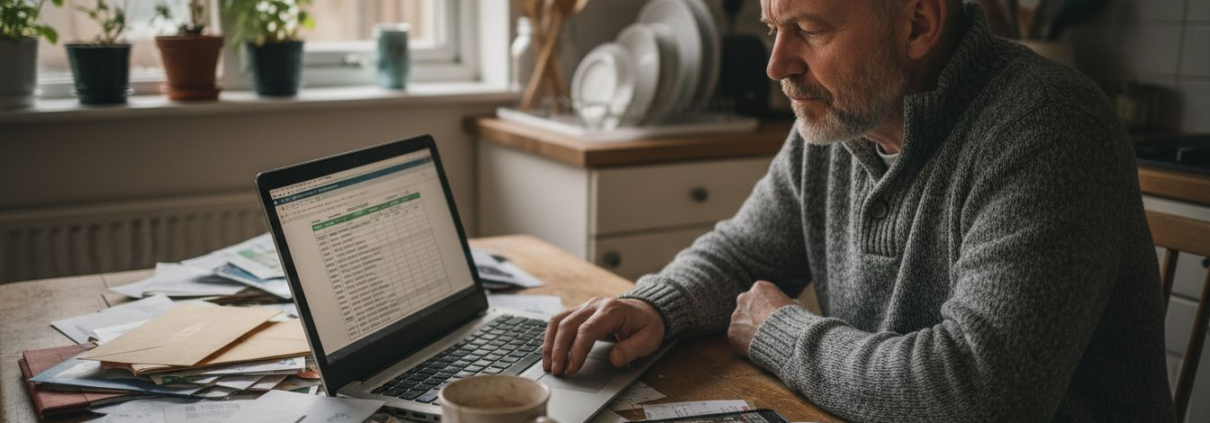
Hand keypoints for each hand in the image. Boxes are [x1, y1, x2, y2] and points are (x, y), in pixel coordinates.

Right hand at [543, 297, 664, 375]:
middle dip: (558, 349)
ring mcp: (585, 306)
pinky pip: (559, 321)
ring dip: (550, 343)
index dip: (577, 349)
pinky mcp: (579, 312)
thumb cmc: (646, 324)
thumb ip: (632, 349)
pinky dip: (550, 337)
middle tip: (557, 371)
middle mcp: (595, 305)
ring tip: (548, 365)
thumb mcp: (649, 339)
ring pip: (559, 321)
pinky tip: (549, 353)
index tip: (572, 368)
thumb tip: (614, 358)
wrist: (646, 309)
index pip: (588, 329)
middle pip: (568, 324)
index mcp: (612, 310)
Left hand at [728, 281, 794, 357]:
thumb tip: (785, 305)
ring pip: (740, 322)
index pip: (760, 295)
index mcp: (760, 288)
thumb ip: (784, 304)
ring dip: (748, 330)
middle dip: (753, 316)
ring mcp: (736, 315)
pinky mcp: (732, 332)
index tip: (773, 317)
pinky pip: (737, 337)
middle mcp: (744, 298)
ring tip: (763, 340)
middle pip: (747, 306)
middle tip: (764, 329)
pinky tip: (756, 348)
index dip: (767, 307)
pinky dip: (744, 343)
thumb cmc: (795, 322)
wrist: (786, 339)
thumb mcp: (795, 306)